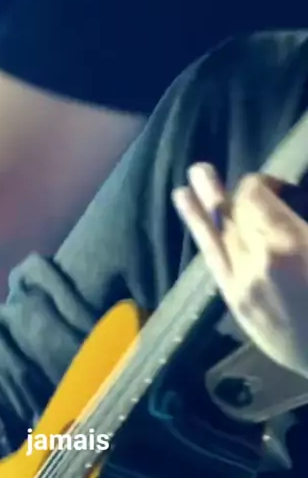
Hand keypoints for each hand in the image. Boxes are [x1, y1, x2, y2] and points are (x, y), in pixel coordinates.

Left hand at [172, 164, 307, 378]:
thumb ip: (299, 222)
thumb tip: (285, 207)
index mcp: (286, 244)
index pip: (253, 198)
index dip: (259, 183)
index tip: (276, 185)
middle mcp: (256, 262)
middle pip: (232, 217)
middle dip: (219, 194)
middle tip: (199, 170)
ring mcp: (242, 286)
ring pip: (215, 241)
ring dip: (198, 215)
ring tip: (181, 193)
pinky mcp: (239, 307)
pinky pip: (216, 267)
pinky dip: (205, 244)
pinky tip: (196, 232)